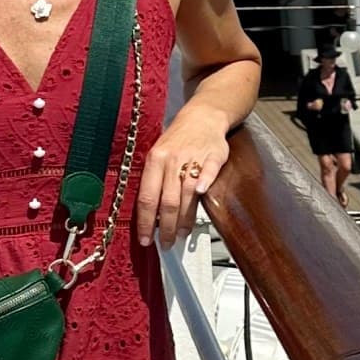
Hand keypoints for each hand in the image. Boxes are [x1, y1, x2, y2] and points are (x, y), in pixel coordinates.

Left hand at [136, 113, 230, 249]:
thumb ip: (156, 183)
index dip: (146, 222)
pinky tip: (202, 195)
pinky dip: (205, 182)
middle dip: (166, 227)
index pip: (147, 198)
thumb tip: (152, 217)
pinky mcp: (213, 154)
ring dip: (184, 218)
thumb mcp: (159, 156)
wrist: (202, 116)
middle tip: (166, 243)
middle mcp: (171, 160)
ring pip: (187, 192)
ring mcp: (193, 156)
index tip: (146, 240)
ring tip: (181, 234)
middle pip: (168, 201)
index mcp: (154, 160)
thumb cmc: (178, 140)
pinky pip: (208, 170)